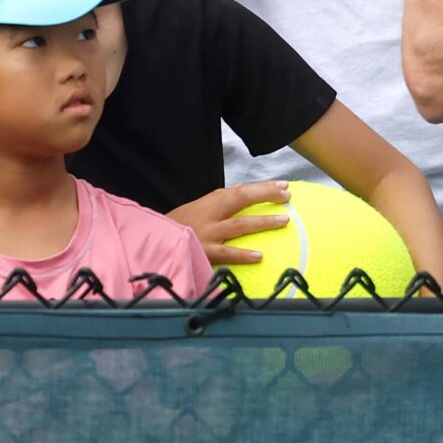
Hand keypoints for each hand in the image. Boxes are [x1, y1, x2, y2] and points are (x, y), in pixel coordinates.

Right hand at [171, 180, 289, 266]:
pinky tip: (259, 256)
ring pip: (238, 225)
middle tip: (287, 197)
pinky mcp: (203, 252)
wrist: (156, 242)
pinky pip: (226, 253)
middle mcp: (211, 214)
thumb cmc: (184, 224)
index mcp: (212, 202)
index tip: (285, 186)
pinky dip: (243, 255)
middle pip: (240, 198)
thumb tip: (246, 187)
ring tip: (284, 220)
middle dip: (265, 195)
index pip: (241, 189)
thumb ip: (223, 198)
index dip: (264, 187)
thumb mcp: (202, 207)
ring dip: (262, 222)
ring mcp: (207, 233)